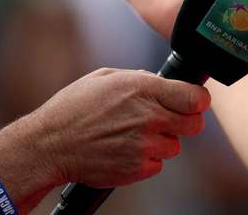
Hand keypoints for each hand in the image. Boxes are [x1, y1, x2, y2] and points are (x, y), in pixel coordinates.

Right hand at [0, 69, 210, 192]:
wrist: (49, 146)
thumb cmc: (73, 109)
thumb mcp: (105, 78)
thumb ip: (139, 78)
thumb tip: (160, 82)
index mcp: (144, 89)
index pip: (196, 97)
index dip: (198, 100)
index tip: (194, 102)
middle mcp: (149, 116)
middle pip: (195, 124)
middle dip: (185, 122)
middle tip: (168, 121)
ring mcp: (144, 145)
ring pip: (175, 146)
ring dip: (162, 142)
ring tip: (134, 136)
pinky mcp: (137, 169)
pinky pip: (157, 164)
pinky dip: (147, 160)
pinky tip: (126, 150)